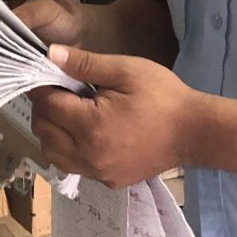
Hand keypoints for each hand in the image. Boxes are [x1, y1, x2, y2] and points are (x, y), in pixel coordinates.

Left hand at [28, 44, 196, 187]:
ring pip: (53, 154)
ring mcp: (98, 172)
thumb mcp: (125, 70)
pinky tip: (85, 131)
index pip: (46, 105)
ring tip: (69, 111)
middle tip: (59, 89)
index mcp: (90, 126)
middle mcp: (88, 155)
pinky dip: (68, 149)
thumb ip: (85, 64)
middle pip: (43, 132)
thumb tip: (50, 54)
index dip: (40, 85)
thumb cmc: (162, 96)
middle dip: (43, 108)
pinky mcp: (109, 181)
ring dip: (52, 132)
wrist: (195, 132)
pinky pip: (74, 166)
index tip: (45, 72)